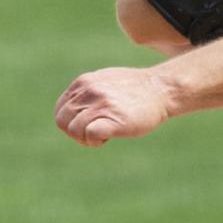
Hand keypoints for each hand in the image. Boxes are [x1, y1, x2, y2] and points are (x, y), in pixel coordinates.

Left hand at [55, 66, 170, 146]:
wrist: (161, 90)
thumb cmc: (137, 90)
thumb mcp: (106, 81)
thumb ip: (88, 92)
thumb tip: (73, 108)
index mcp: (83, 83)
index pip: (60, 110)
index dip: (71, 123)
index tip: (88, 125)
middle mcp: (88, 91)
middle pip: (62, 122)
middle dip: (76, 133)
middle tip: (95, 134)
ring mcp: (100, 104)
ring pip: (74, 130)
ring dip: (86, 139)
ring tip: (105, 135)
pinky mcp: (112, 119)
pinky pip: (89, 134)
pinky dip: (95, 141)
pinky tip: (108, 138)